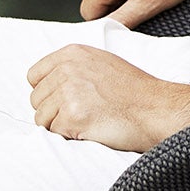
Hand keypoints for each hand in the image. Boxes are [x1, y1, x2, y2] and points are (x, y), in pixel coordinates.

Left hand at [26, 45, 189, 152]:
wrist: (156, 109)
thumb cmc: (136, 91)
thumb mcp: (103, 63)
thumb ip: (73, 67)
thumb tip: (49, 83)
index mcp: (72, 54)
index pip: (34, 76)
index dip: (48, 92)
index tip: (64, 100)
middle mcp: (67, 69)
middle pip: (36, 100)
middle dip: (54, 112)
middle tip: (83, 113)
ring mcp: (68, 93)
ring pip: (42, 119)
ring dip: (61, 126)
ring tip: (88, 121)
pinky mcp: (72, 116)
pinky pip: (55, 133)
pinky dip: (71, 136)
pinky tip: (92, 129)